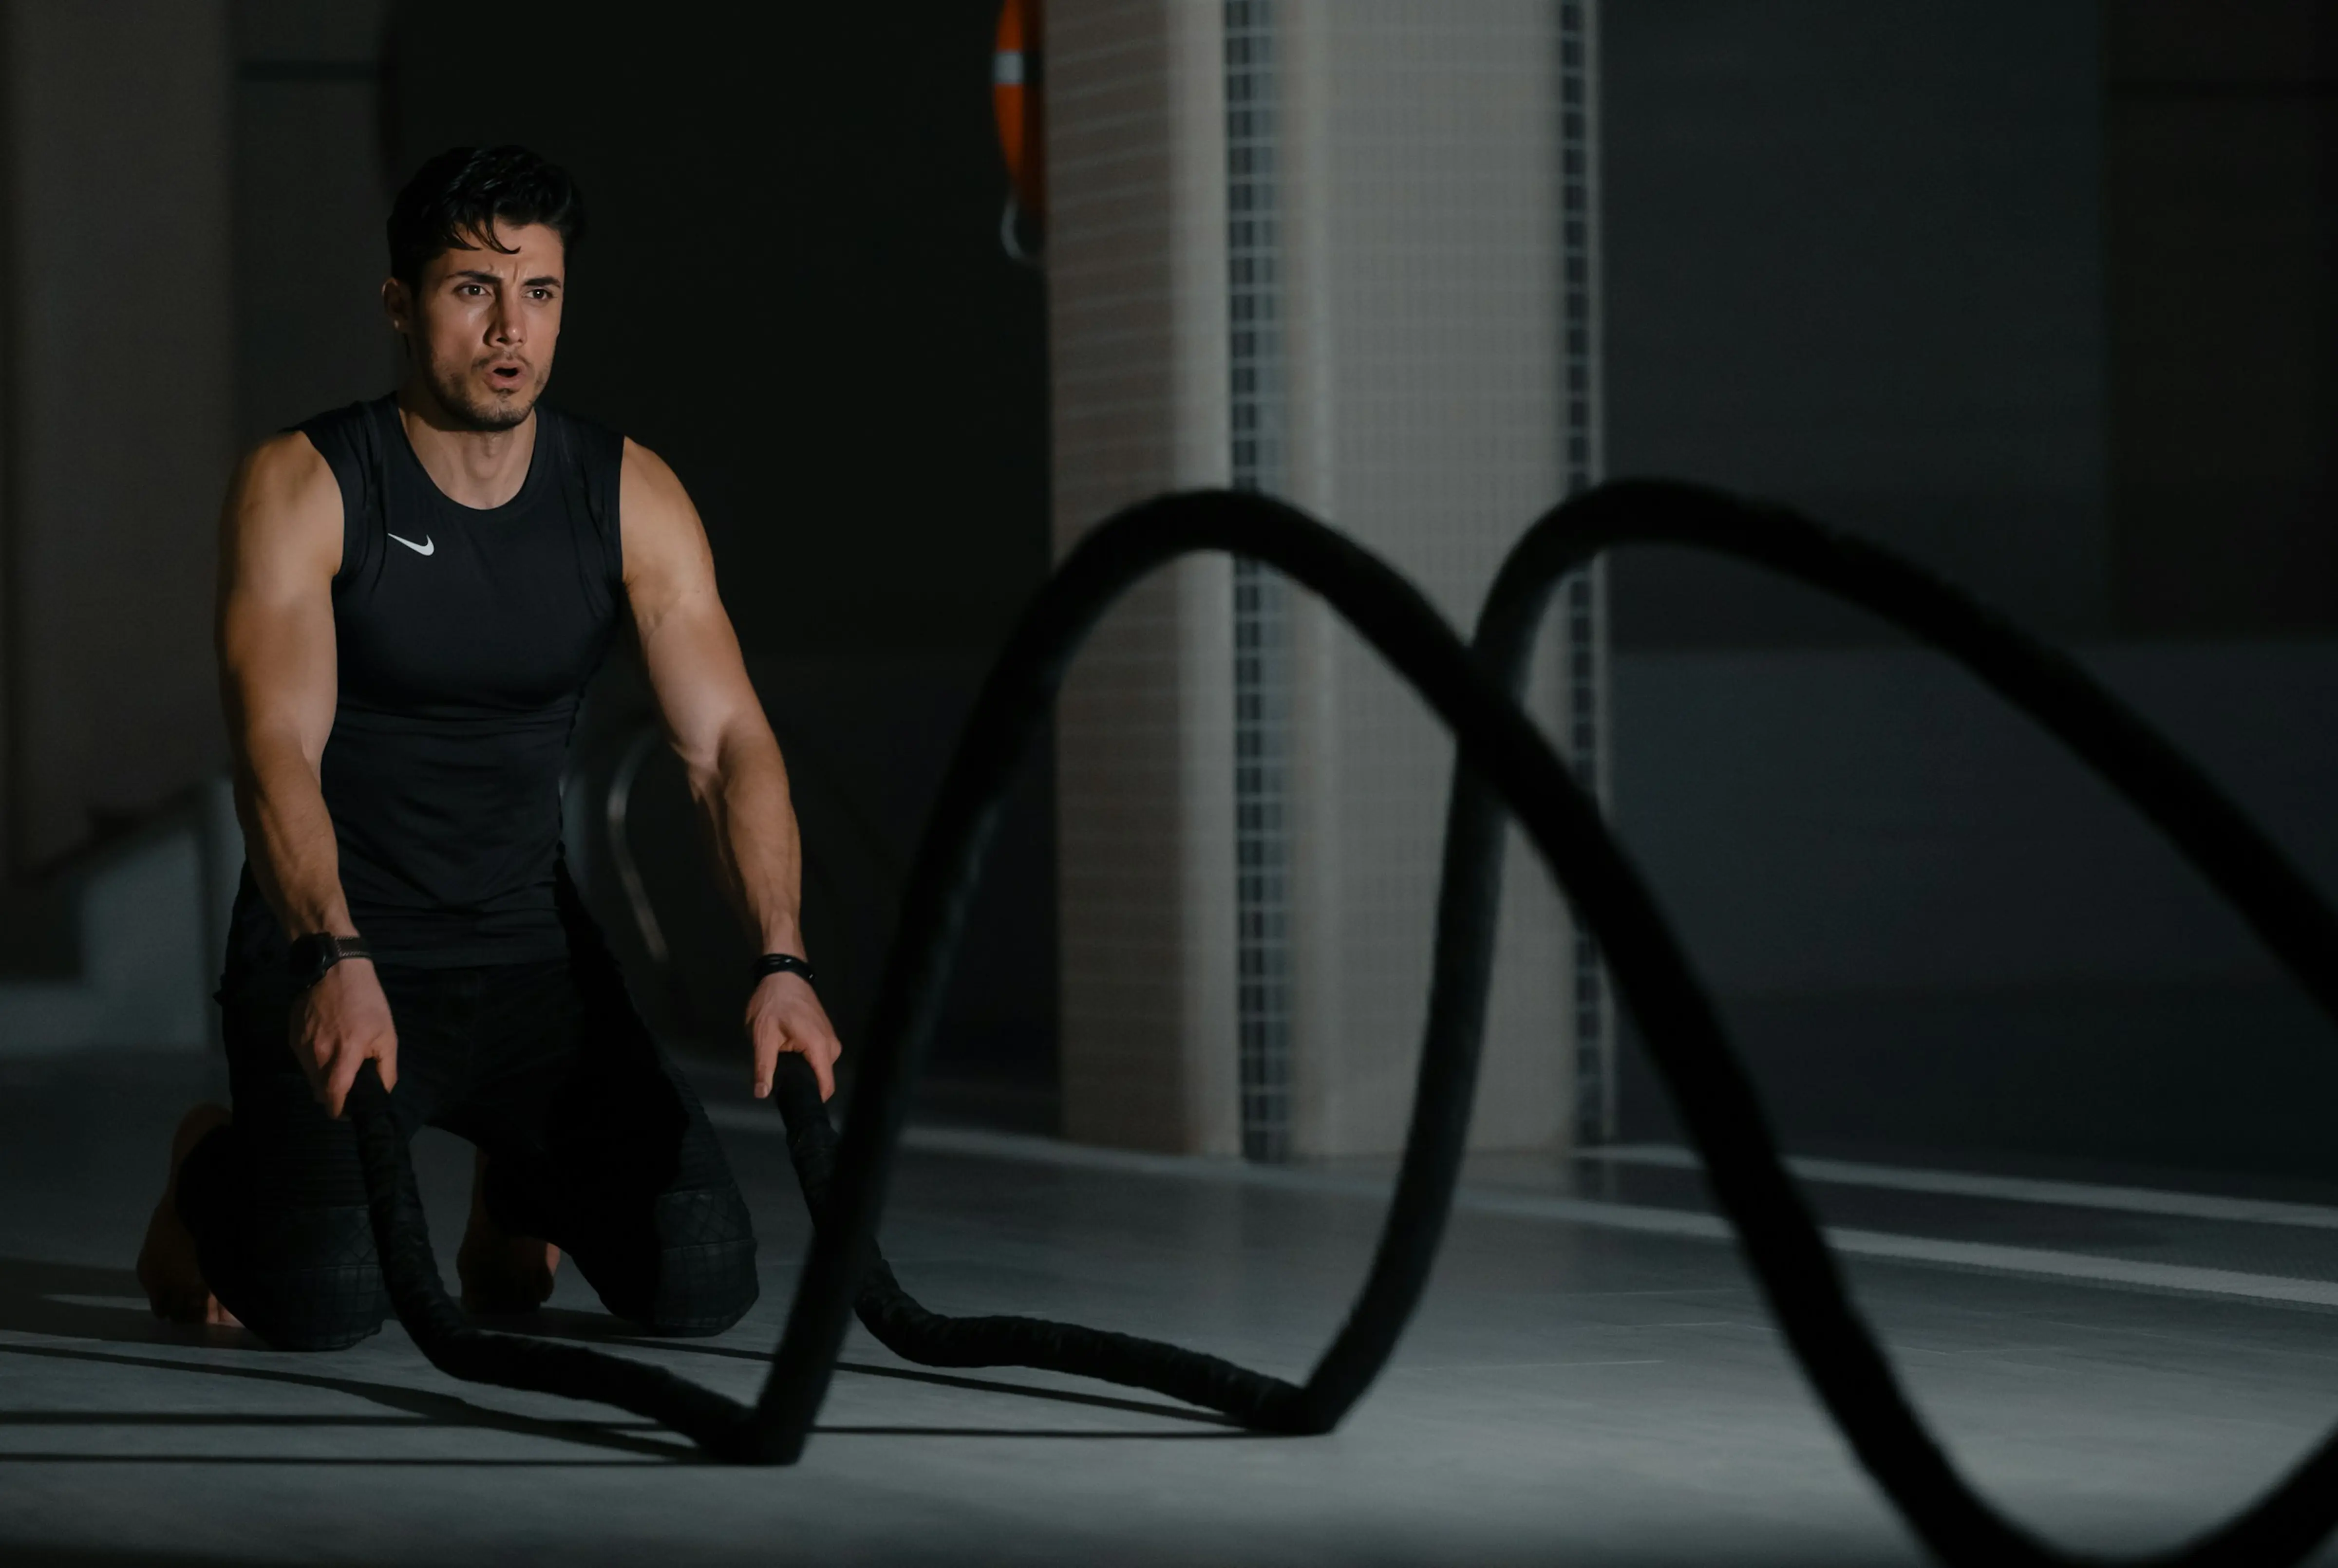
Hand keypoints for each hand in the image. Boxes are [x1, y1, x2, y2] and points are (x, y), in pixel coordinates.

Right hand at [290, 959, 397, 1116]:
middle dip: (333, 1097)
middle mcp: (319, 1053)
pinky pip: (303, 1061)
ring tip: (338, 1066)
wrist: (336, 970)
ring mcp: (302, 1045)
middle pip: (320, 1091)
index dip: (339, 1110)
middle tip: (347, 1090)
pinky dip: (314, 1063)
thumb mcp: (388, 1034)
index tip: (347, 1112)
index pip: (334, 1094)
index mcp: (345, 1054)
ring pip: (310, 1077)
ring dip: (323, 1080)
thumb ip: (386, 1068)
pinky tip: (327, 1048)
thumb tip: (382, 1092)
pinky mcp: (292, 1037)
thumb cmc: (367, 1001)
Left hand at [746, 970, 841, 1100]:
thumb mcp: (762, 1036)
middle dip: (802, 1084)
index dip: (810, 1100)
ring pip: (819, 1068)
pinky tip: (788, 1054)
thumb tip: (761, 1094)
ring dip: (802, 1070)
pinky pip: (818, 1057)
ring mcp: (831, 1039)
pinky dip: (804, 1060)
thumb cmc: (773, 1003)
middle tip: (777, 1079)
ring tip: (781, 1064)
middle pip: (821, 1079)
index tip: (793, 1105)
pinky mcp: (826, 1034)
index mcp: (820, 1048)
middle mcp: (832, 1046)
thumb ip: (764, 1067)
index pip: (826, 1087)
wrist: (783, 974)